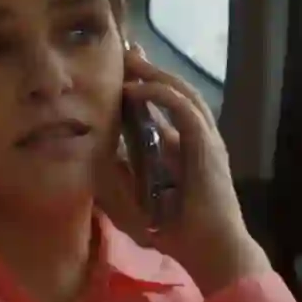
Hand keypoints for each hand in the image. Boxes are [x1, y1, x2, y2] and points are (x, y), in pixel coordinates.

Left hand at [107, 48, 270, 295]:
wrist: (210, 251)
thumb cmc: (175, 232)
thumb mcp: (133, 202)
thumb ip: (116, 179)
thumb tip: (91, 155)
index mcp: (183, 147)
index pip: (164, 106)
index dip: (144, 85)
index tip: (121, 71)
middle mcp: (196, 137)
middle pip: (173, 91)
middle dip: (148, 69)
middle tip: (124, 50)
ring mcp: (206, 139)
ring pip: (181, 93)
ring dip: (154, 74)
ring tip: (129, 59)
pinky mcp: (208, 147)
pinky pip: (185, 110)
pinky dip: (161, 96)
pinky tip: (137, 89)